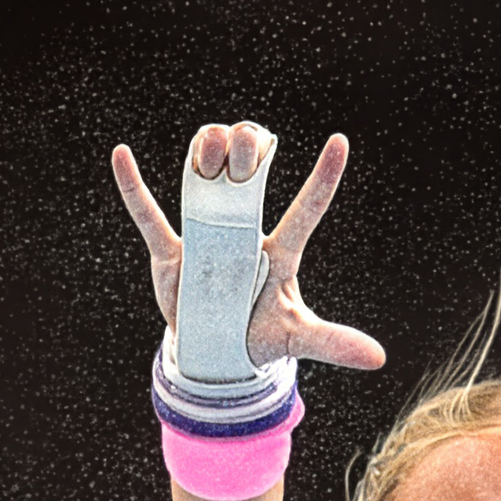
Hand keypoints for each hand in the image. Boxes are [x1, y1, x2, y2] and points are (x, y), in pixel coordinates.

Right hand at [111, 123, 386, 373]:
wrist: (217, 354)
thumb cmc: (261, 336)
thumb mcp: (297, 339)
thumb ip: (333, 342)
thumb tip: (379, 358)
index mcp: (279, 250)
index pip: (306, 209)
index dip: (323, 177)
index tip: (340, 142)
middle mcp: (245, 230)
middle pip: (252, 169)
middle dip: (250, 148)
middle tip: (245, 166)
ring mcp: (205, 235)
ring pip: (205, 174)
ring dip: (205, 150)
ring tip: (208, 160)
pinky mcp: (171, 252)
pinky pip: (149, 215)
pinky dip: (133, 187)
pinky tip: (121, 155)